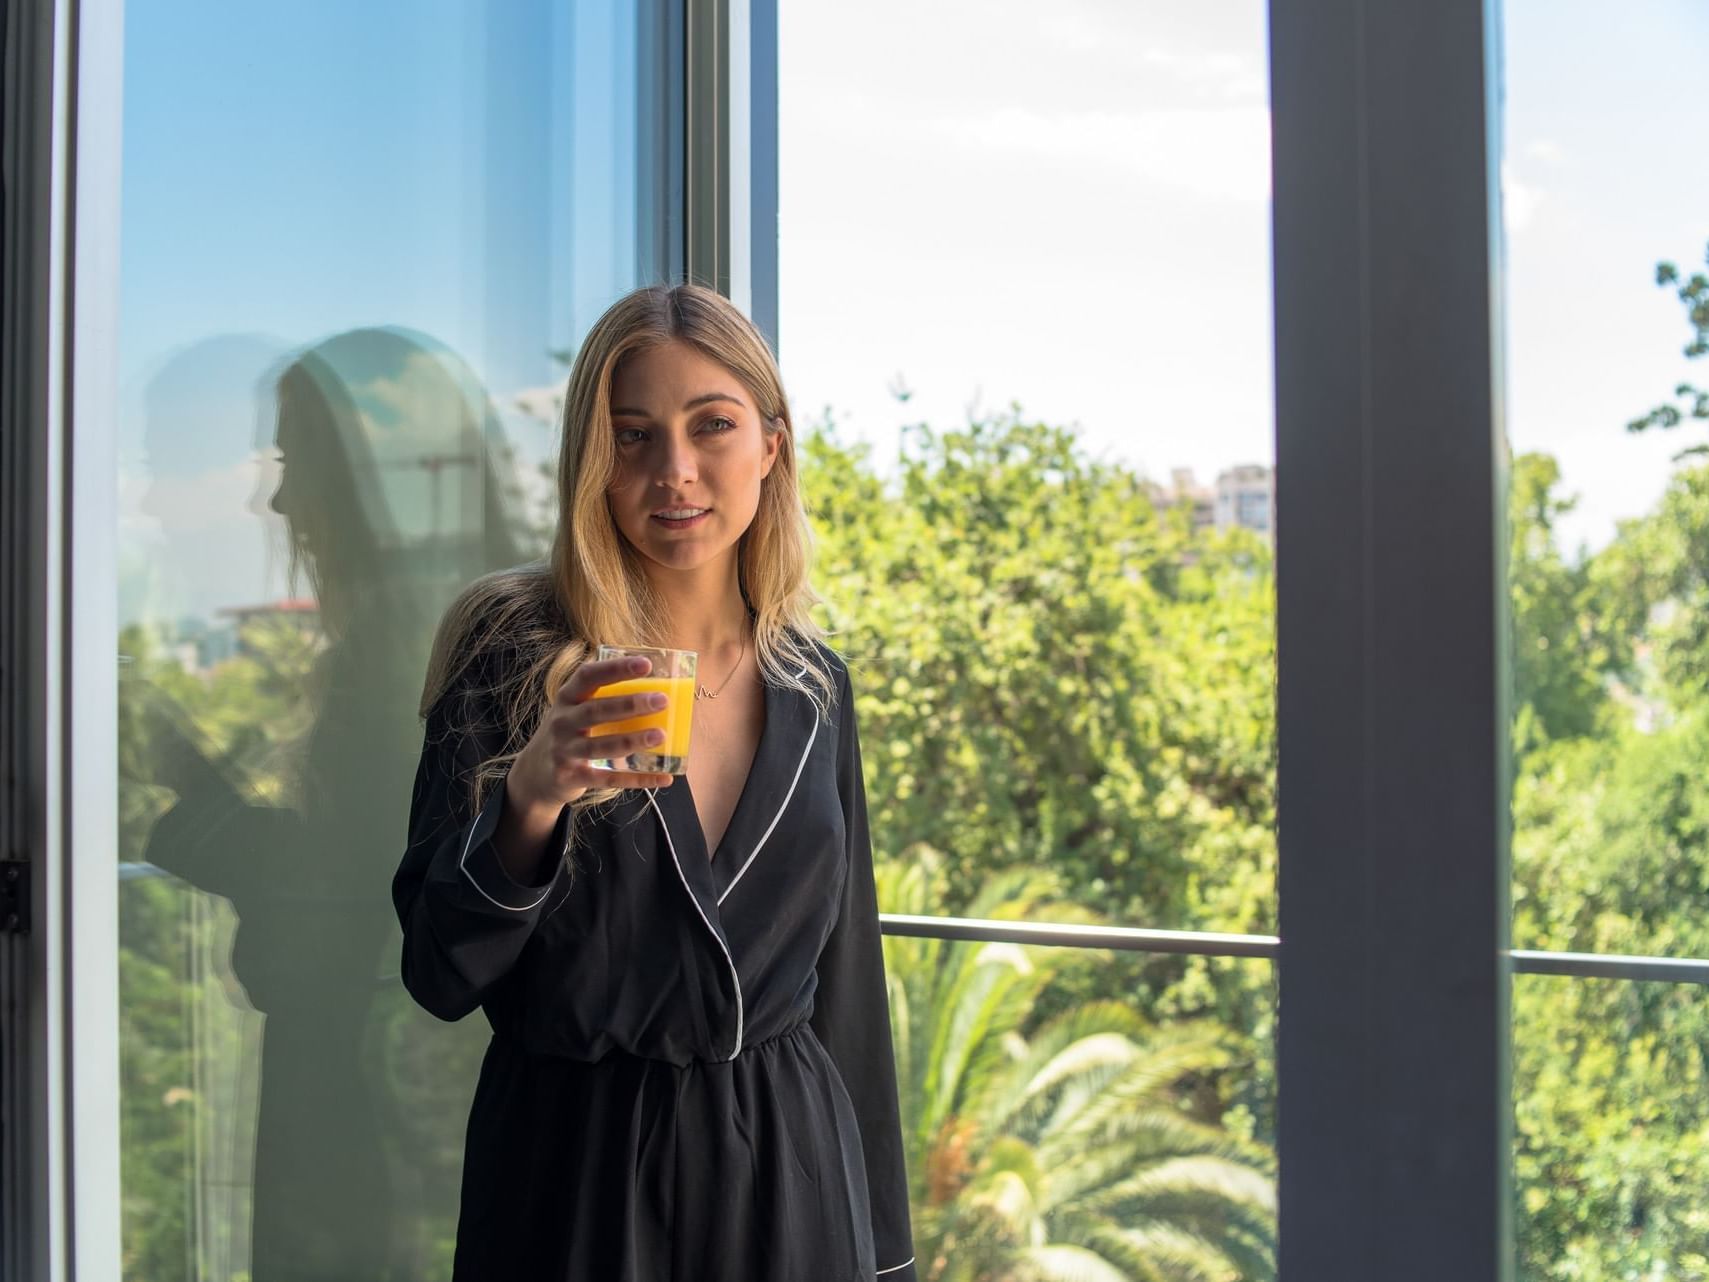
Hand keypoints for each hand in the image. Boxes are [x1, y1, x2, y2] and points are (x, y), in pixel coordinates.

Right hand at [505, 655, 675, 821]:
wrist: (534, 773)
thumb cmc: (567, 733)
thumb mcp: (574, 710)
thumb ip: (603, 698)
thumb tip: (657, 688)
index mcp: (567, 698)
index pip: (588, 676)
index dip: (616, 668)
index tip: (646, 664)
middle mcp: (562, 722)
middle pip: (596, 710)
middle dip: (630, 704)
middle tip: (662, 700)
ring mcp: (564, 751)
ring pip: (600, 745)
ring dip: (632, 740)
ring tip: (660, 735)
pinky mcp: (571, 778)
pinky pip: (607, 779)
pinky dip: (636, 779)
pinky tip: (662, 777)